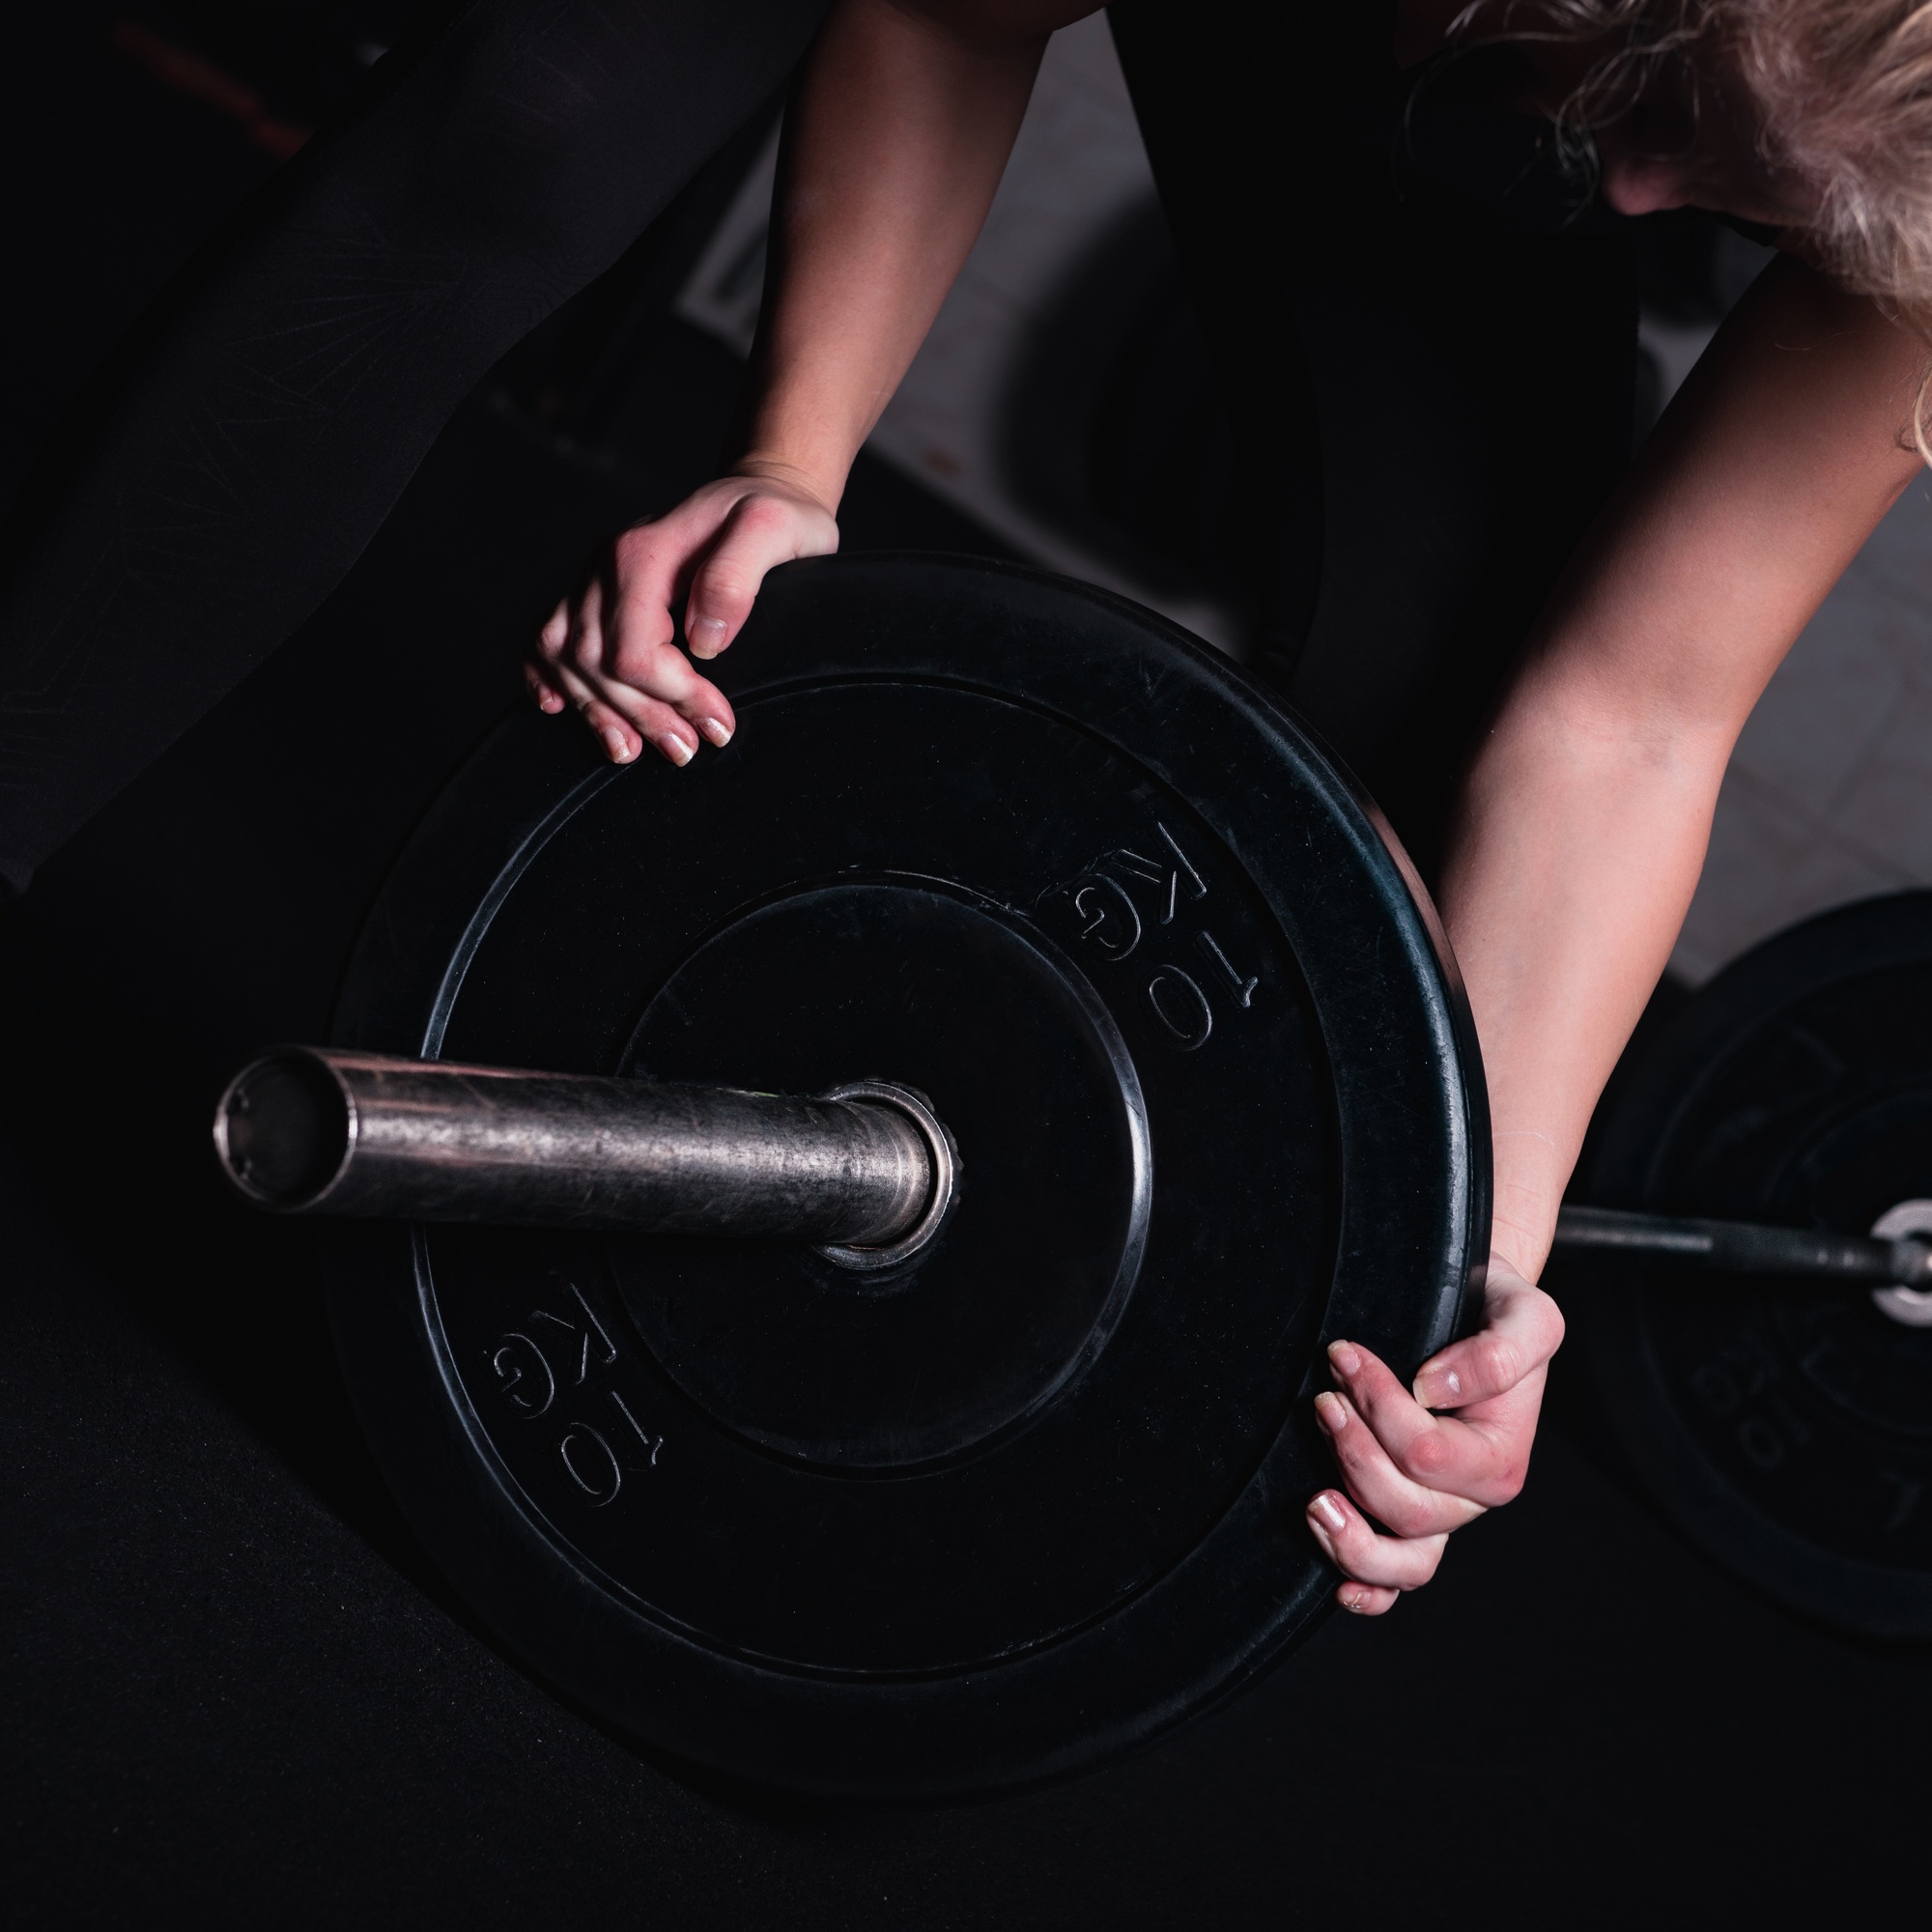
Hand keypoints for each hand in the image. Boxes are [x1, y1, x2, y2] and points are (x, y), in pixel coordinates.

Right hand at [527, 467, 838, 765]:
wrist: (764, 492)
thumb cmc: (776, 514)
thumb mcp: (774, 531)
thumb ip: (736, 579)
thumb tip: (704, 642)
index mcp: (643, 552)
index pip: (634, 652)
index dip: (673, 699)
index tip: (718, 725)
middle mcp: (607, 564)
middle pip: (596, 664)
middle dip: (642, 718)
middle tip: (687, 750)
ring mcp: (595, 578)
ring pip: (565, 659)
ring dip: (596, 713)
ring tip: (633, 751)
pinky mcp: (594, 592)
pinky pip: (546, 637)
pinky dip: (546, 675)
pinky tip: (561, 708)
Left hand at [1302, 1253, 1564, 1614]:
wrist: (1474, 1306)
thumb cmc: (1497, 1311)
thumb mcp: (1526, 1315)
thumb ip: (1498, 1353)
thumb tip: (1434, 1389)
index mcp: (1500, 1457)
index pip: (1427, 1455)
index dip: (1379, 1408)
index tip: (1345, 1356)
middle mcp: (1469, 1497)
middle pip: (1405, 1509)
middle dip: (1353, 1452)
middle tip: (1325, 1400)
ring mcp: (1437, 1514)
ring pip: (1400, 1560)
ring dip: (1349, 1533)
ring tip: (1314, 1497)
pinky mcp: (1406, 1518)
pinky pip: (1394, 1579)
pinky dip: (1368, 1588)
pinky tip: (1341, 1587)